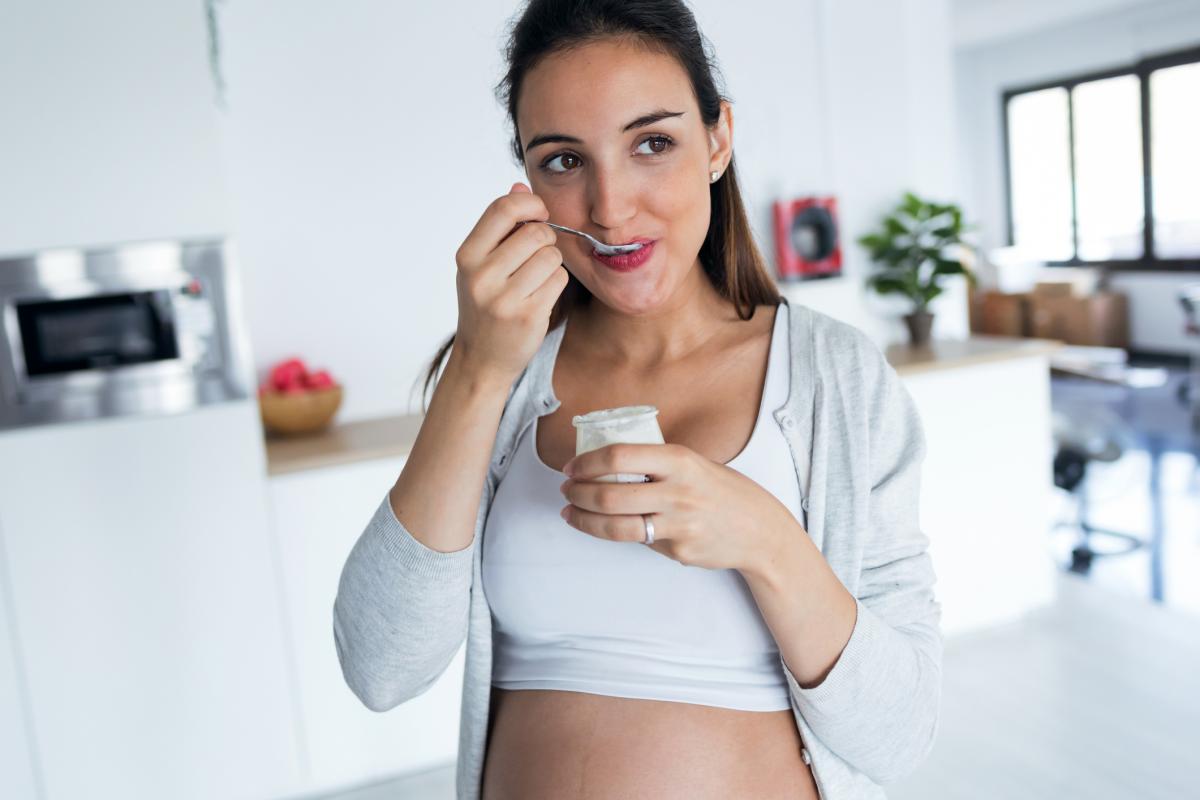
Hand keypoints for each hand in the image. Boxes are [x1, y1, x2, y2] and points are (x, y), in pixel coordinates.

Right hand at [452, 182, 569, 384]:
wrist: (481, 359)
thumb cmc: (486, 305)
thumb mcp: (481, 264)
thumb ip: (500, 226)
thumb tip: (519, 185)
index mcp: (467, 255)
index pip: (503, 208)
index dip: (530, 203)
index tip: (538, 213)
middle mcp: (481, 275)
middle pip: (536, 232)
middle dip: (545, 239)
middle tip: (537, 255)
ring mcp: (503, 298)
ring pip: (551, 256)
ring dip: (552, 264)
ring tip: (536, 279)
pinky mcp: (527, 316)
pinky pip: (559, 280)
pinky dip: (556, 284)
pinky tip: (541, 296)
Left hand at [558, 443, 802, 574]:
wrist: (760, 531)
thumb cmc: (723, 492)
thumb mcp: (695, 464)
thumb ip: (657, 463)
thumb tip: (608, 462)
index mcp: (680, 461)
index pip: (619, 456)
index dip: (586, 462)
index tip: (571, 466)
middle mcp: (678, 492)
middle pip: (609, 495)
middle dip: (577, 494)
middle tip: (566, 491)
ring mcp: (678, 525)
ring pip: (616, 526)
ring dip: (584, 520)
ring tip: (571, 513)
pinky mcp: (678, 551)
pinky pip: (639, 542)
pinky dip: (618, 534)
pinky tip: (609, 527)